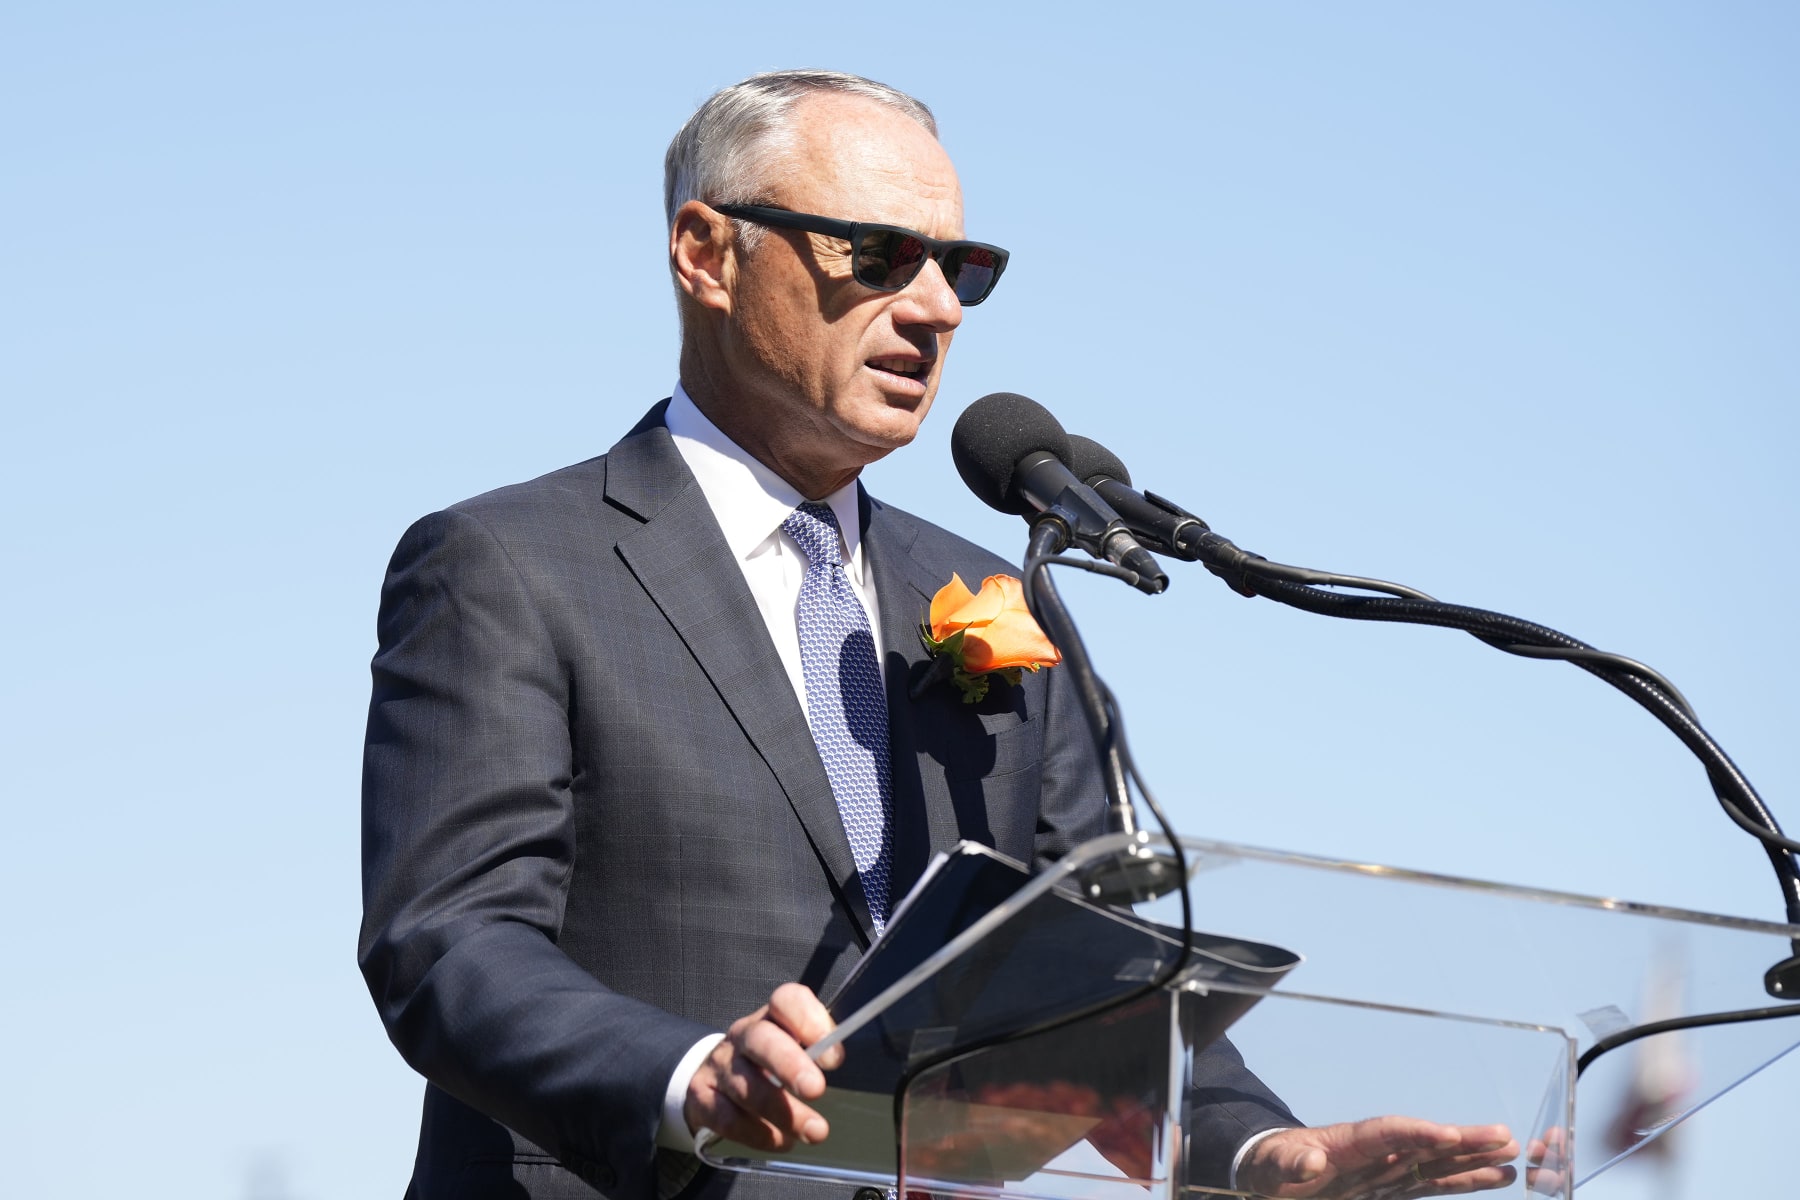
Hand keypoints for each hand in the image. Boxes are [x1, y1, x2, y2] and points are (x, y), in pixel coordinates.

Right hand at [682, 983, 843, 1151]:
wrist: (714, 1076)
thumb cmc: (767, 1059)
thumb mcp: (793, 1044)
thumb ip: (817, 1045)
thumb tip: (834, 1056)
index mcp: (771, 1016)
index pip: (785, 1001)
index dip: (809, 1022)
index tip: (833, 1056)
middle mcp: (743, 1036)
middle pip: (761, 1040)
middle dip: (790, 1065)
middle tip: (816, 1089)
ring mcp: (720, 1066)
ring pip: (747, 1087)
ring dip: (784, 1113)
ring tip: (814, 1131)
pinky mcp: (703, 1098)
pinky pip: (729, 1119)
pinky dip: (759, 1134)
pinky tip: (781, 1140)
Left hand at [1237, 1116, 1518, 1197]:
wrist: (1275, 1175)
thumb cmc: (1273, 1166)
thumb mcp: (1272, 1165)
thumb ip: (1289, 1163)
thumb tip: (1309, 1162)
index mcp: (1346, 1142)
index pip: (1385, 1133)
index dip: (1414, 1133)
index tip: (1445, 1133)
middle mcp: (1376, 1153)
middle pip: (1424, 1143)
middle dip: (1461, 1140)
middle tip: (1503, 1134)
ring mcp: (1388, 1171)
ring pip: (1438, 1164)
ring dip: (1472, 1161)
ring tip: (1512, 1155)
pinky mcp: (1394, 1188)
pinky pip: (1433, 1184)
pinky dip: (1463, 1180)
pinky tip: (1494, 1176)